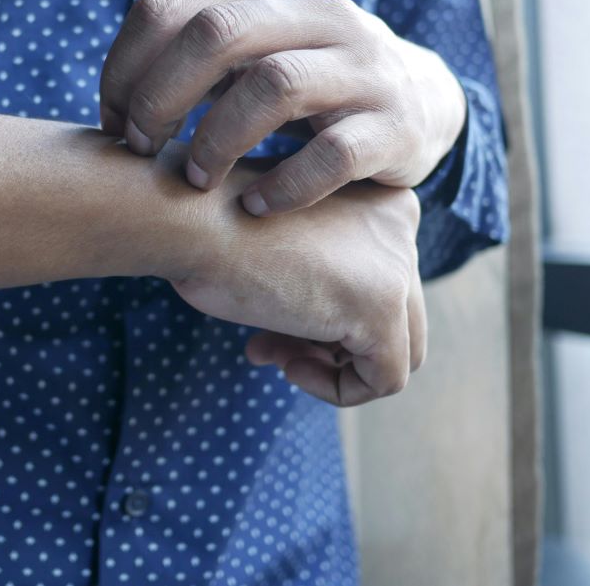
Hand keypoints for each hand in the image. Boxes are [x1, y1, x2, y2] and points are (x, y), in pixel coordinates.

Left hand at [99, 0, 466, 215]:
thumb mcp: (252, 51)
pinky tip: (257, 206)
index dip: (125, 69)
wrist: (420, 102)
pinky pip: (333, 154)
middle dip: (162, 98)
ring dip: (219, 139)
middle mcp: (319, 15)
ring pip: (275, 85)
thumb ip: (192, 58)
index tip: (112, 121)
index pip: (168, 8)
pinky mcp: (395, 125)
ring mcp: (363, 67)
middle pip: (217, 34)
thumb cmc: (308, 84)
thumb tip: (114, 99)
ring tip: (197, 180)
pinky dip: (286, 185)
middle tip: (141, 148)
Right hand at [165, 158, 426, 406]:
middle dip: (327, 343)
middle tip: (268, 348)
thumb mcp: (279, 245)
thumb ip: (317, 277)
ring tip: (274, 357)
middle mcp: (402, 225)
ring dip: (333, 367)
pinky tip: (288, 367)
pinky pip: (385, 380)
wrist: (188, 217)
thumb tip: (326, 341)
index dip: (323, 317)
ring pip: (398, 352)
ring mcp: (398, 266)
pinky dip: (337, 390)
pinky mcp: (383, 309)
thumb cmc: (211, 226)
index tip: (267, 324)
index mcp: (379, 200)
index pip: (379, 282)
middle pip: (393, 317)